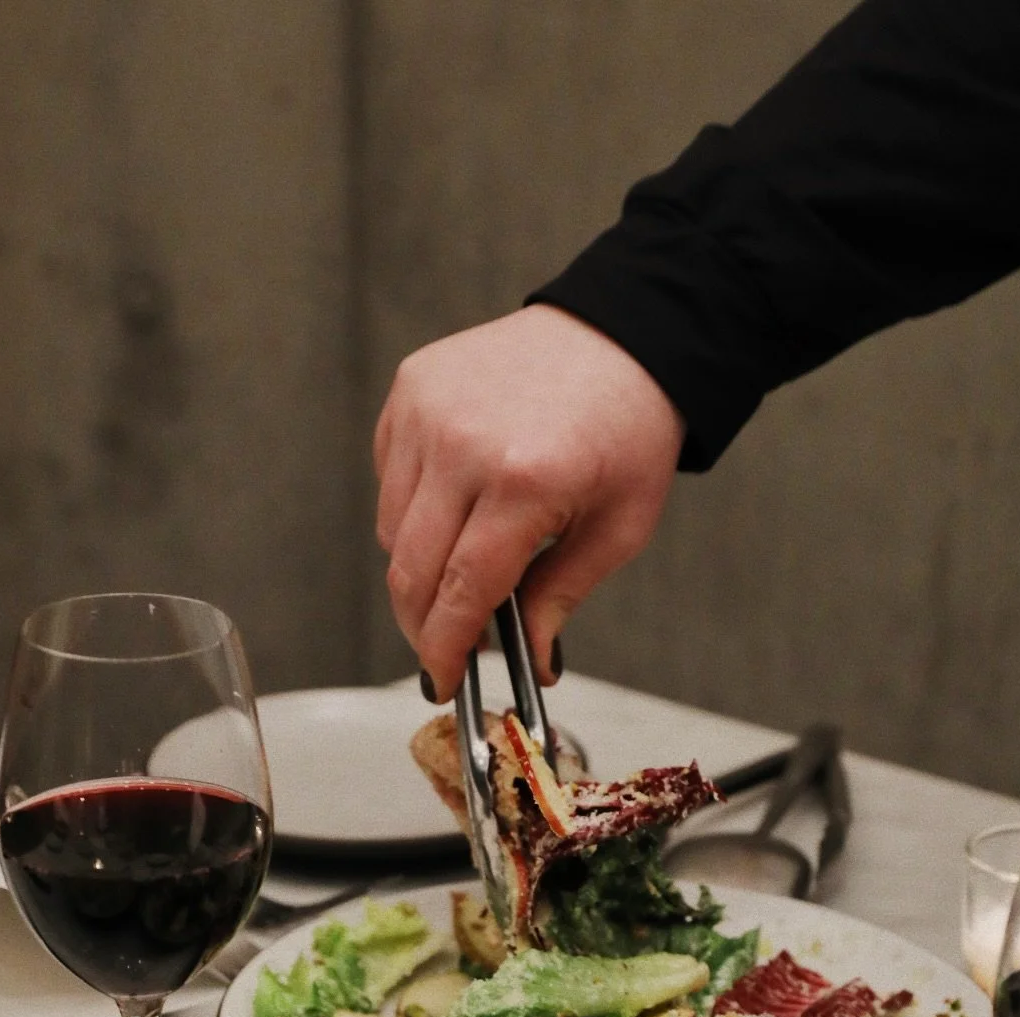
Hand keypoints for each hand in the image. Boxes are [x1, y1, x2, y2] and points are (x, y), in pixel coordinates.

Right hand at [374, 304, 685, 699]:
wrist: (623, 333)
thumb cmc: (629, 427)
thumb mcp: (619, 528)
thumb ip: (561, 597)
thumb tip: (531, 660)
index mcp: (524, 480)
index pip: (461, 591)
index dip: (445, 648)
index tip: (442, 681)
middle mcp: (463, 442)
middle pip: (409, 570)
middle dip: (422, 624)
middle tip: (443, 648)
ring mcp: (428, 410)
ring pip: (391, 531)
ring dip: (417, 569)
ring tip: (463, 569)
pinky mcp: (411, 389)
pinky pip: (389, 480)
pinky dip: (411, 512)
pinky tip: (457, 507)